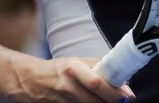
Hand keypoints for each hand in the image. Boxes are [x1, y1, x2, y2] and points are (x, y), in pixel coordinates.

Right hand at [17, 57, 134, 101]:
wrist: (30, 81)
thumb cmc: (57, 69)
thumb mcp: (76, 61)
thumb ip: (97, 66)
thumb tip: (120, 76)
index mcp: (73, 68)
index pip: (97, 82)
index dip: (115, 91)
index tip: (128, 94)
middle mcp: (68, 86)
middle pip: (96, 100)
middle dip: (114, 102)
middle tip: (125, 100)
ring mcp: (63, 102)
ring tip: (112, 102)